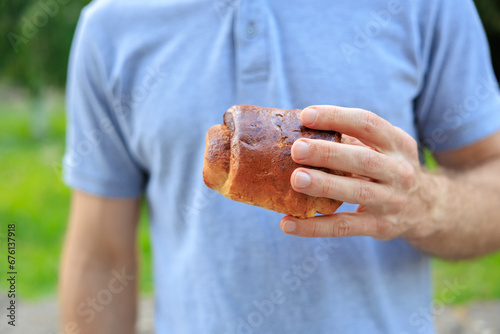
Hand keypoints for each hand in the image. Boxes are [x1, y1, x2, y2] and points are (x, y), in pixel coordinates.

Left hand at [280, 105, 436, 239]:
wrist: (427, 207)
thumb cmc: (389, 168)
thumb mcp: (384, 148)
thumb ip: (351, 139)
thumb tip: (297, 129)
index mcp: (397, 143)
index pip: (368, 123)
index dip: (337, 117)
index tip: (306, 116)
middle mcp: (399, 171)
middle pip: (363, 159)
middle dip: (328, 153)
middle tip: (297, 149)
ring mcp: (391, 201)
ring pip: (356, 192)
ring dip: (324, 185)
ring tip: (295, 179)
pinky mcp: (380, 226)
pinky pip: (343, 227)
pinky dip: (314, 227)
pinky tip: (287, 223)